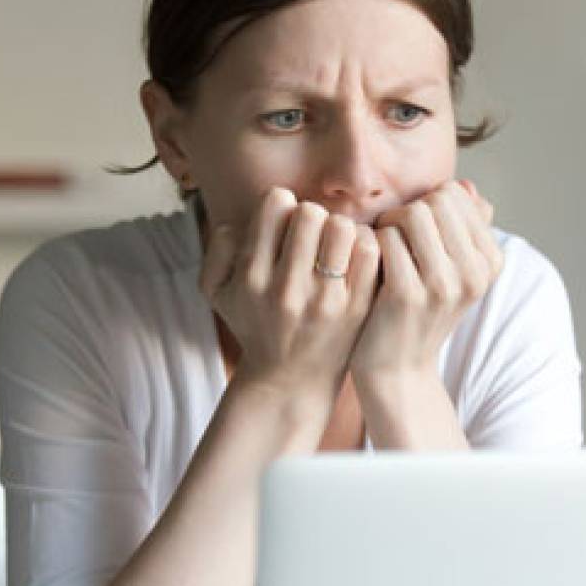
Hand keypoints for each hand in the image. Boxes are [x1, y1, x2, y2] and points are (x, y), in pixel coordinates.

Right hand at [199, 187, 379, 399]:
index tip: (285, 225)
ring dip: (338, 230)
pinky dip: (363, 245)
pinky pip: (368, 253)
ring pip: (342, 227)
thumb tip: (240, 222)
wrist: (289, 381)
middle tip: (312, 236)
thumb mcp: (217, 292)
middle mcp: (286, 289)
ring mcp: (324, 301)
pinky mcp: (355, 309)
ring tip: (333, 247)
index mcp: (252, 277)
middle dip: (312, 216)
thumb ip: (218, 249)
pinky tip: (352, 258)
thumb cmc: (254, 325)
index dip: (283, 205)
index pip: (276, 203)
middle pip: (311, 212)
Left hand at [350, 179, 500, 379]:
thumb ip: (462, 228)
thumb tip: (466, 186)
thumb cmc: (419, 311)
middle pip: (437, 200)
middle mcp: (474, 274)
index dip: (426, 204)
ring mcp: (443, 286)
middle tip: (392, 237)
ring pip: (413, 214)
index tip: (413, 232)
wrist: (398, 368)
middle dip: (407, 211)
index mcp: (490, 262)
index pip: (456, 196)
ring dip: (389, 224)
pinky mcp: (407, 295)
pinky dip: (372, 242)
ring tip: (382, 249)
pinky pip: (386, 238)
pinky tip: (369, 264)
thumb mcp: (452, 272)